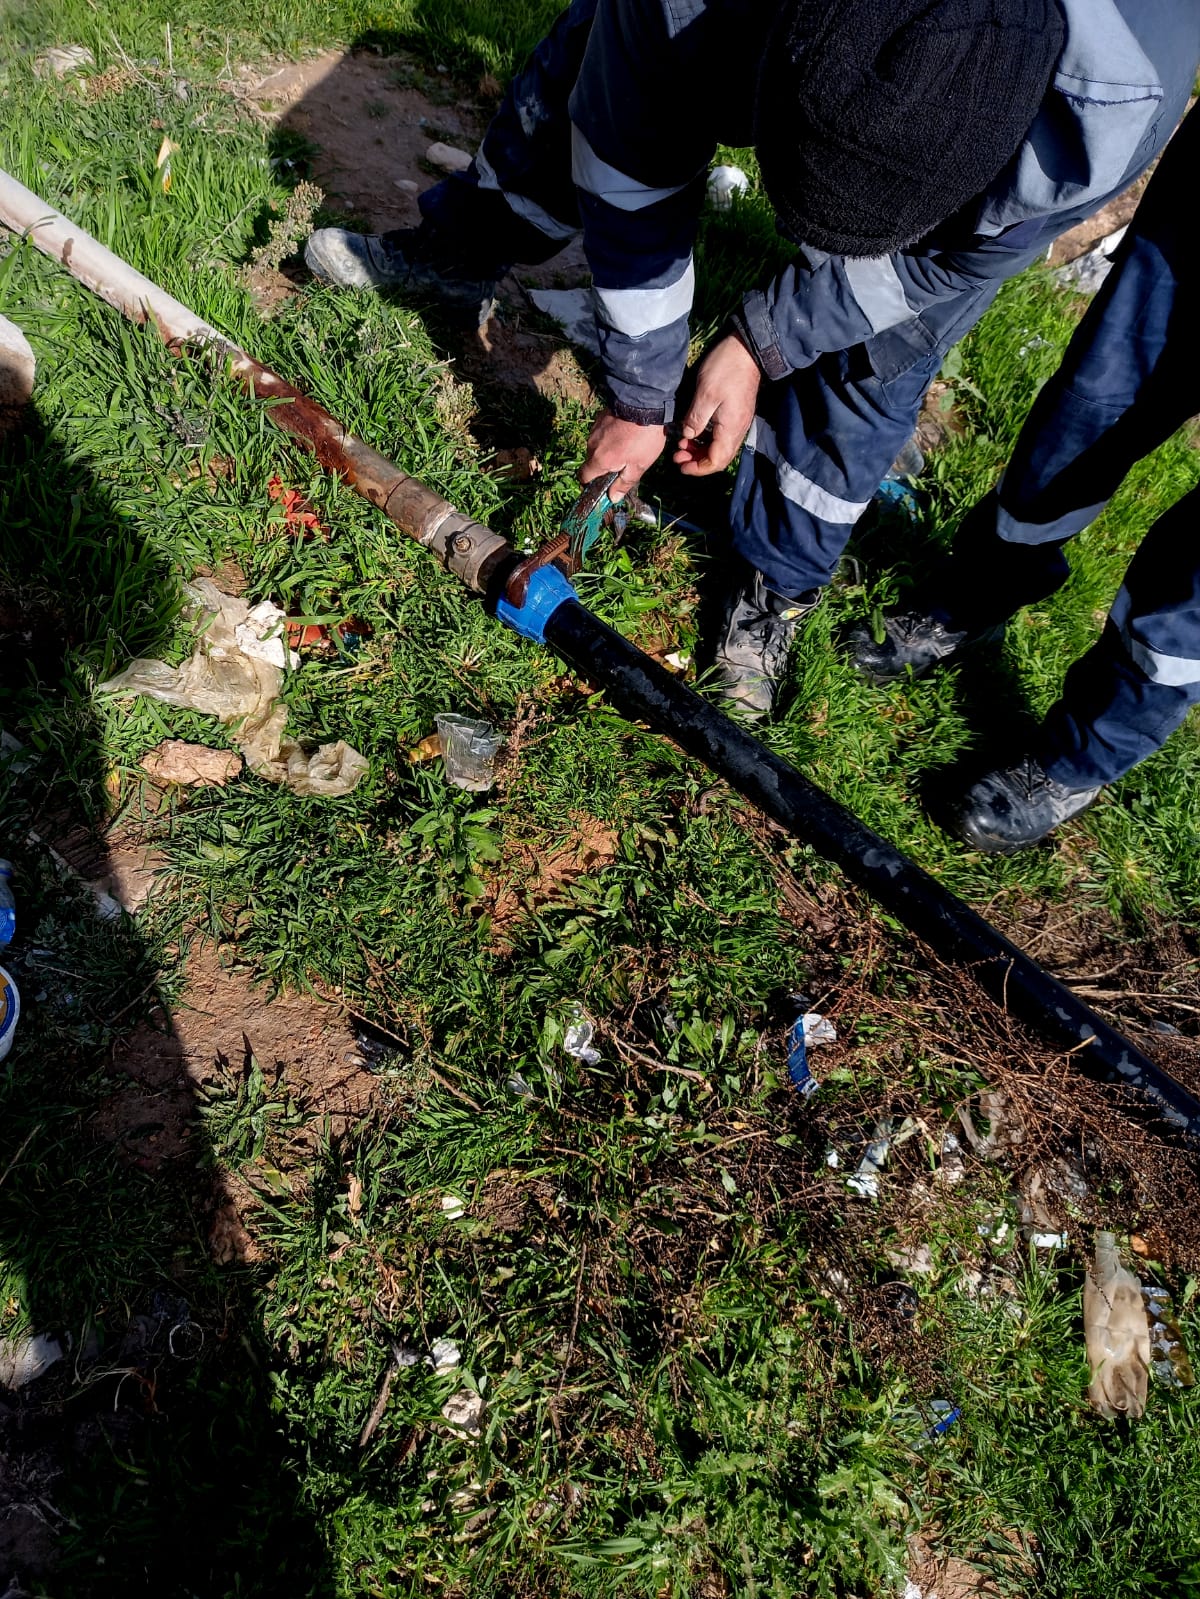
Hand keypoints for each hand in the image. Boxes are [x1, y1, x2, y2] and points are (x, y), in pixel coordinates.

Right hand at [581, 411, 666, 500]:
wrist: (644, 404)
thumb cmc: (642, 439)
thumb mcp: (639, 466)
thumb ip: (624, 483)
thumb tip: (612, 498)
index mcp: (599, 460)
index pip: (583, 477)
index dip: (589, 484)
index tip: (601, 485)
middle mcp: (591, 445)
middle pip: (592, 461)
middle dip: (604, 466)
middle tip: (624, 463)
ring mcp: (594, 430)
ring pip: (597, 446)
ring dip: (607, 450)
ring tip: (627, 445)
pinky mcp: (600, 418)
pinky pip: (601, 433)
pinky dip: (609, 436)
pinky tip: (625, 433)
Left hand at [672, 335, 759, 476]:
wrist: (747, 350)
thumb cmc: (726, 369)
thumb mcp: (705, 394)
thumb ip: (695, 419)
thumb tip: (687, 436)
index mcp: (730, 429)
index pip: (716, 461)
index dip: (698, 468)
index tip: (680, 465)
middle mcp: (737, 430)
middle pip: (719, 458)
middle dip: (697, 461)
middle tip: (677, 455)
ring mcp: (739, 422)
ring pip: (720, 448)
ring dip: (701, 450)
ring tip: (683, 445)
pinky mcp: (737, 414)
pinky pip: (722, 437)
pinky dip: (707, 440)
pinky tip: (695, 433)